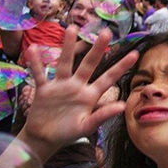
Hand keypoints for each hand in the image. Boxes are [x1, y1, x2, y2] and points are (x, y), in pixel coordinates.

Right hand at [20, 27, 133, 156]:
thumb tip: (122, 106)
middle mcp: (77, 86)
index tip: (134, 54)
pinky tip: (33, 49)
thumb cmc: (68, 133)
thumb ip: (103, 115)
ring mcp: (60, 86)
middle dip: (97, 49)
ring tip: (71, 28)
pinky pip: (39, 74)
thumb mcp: (87, 126)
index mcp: (90, 95)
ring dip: (67, 47)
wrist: (45, 138)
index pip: (109, 78)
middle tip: (107, 32)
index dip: (121, 67)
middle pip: (89, 64)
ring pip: (65, 63)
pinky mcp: (44, 89)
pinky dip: (36, 63)